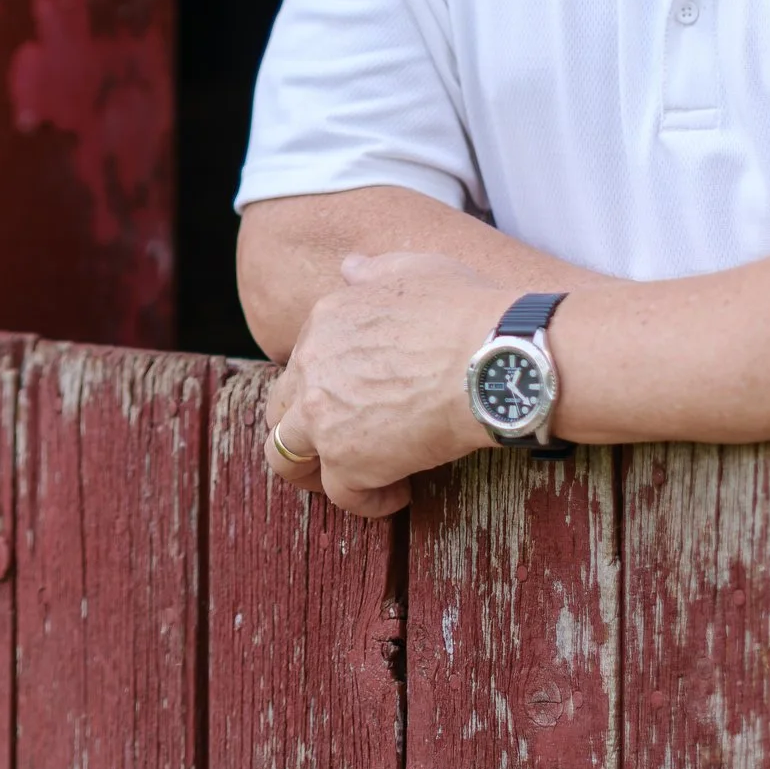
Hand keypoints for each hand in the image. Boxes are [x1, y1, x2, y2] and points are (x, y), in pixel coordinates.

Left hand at [264, 249, 515, 516]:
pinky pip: (342, 495)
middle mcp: (312, 366)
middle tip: (339, 447)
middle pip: (279, 410)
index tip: (359, 401)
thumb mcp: (416, 269)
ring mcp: (323, 417)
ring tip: (355, 479)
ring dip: (315, 472)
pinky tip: (399, 491)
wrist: (490, 357)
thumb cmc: (466, 311)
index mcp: (324, 320)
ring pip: (285, 457)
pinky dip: (368, 500)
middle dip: (302, 431)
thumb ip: (374, 272)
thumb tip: (350, 268)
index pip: (303, 362)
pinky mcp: (347, 462)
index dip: (326, 385)